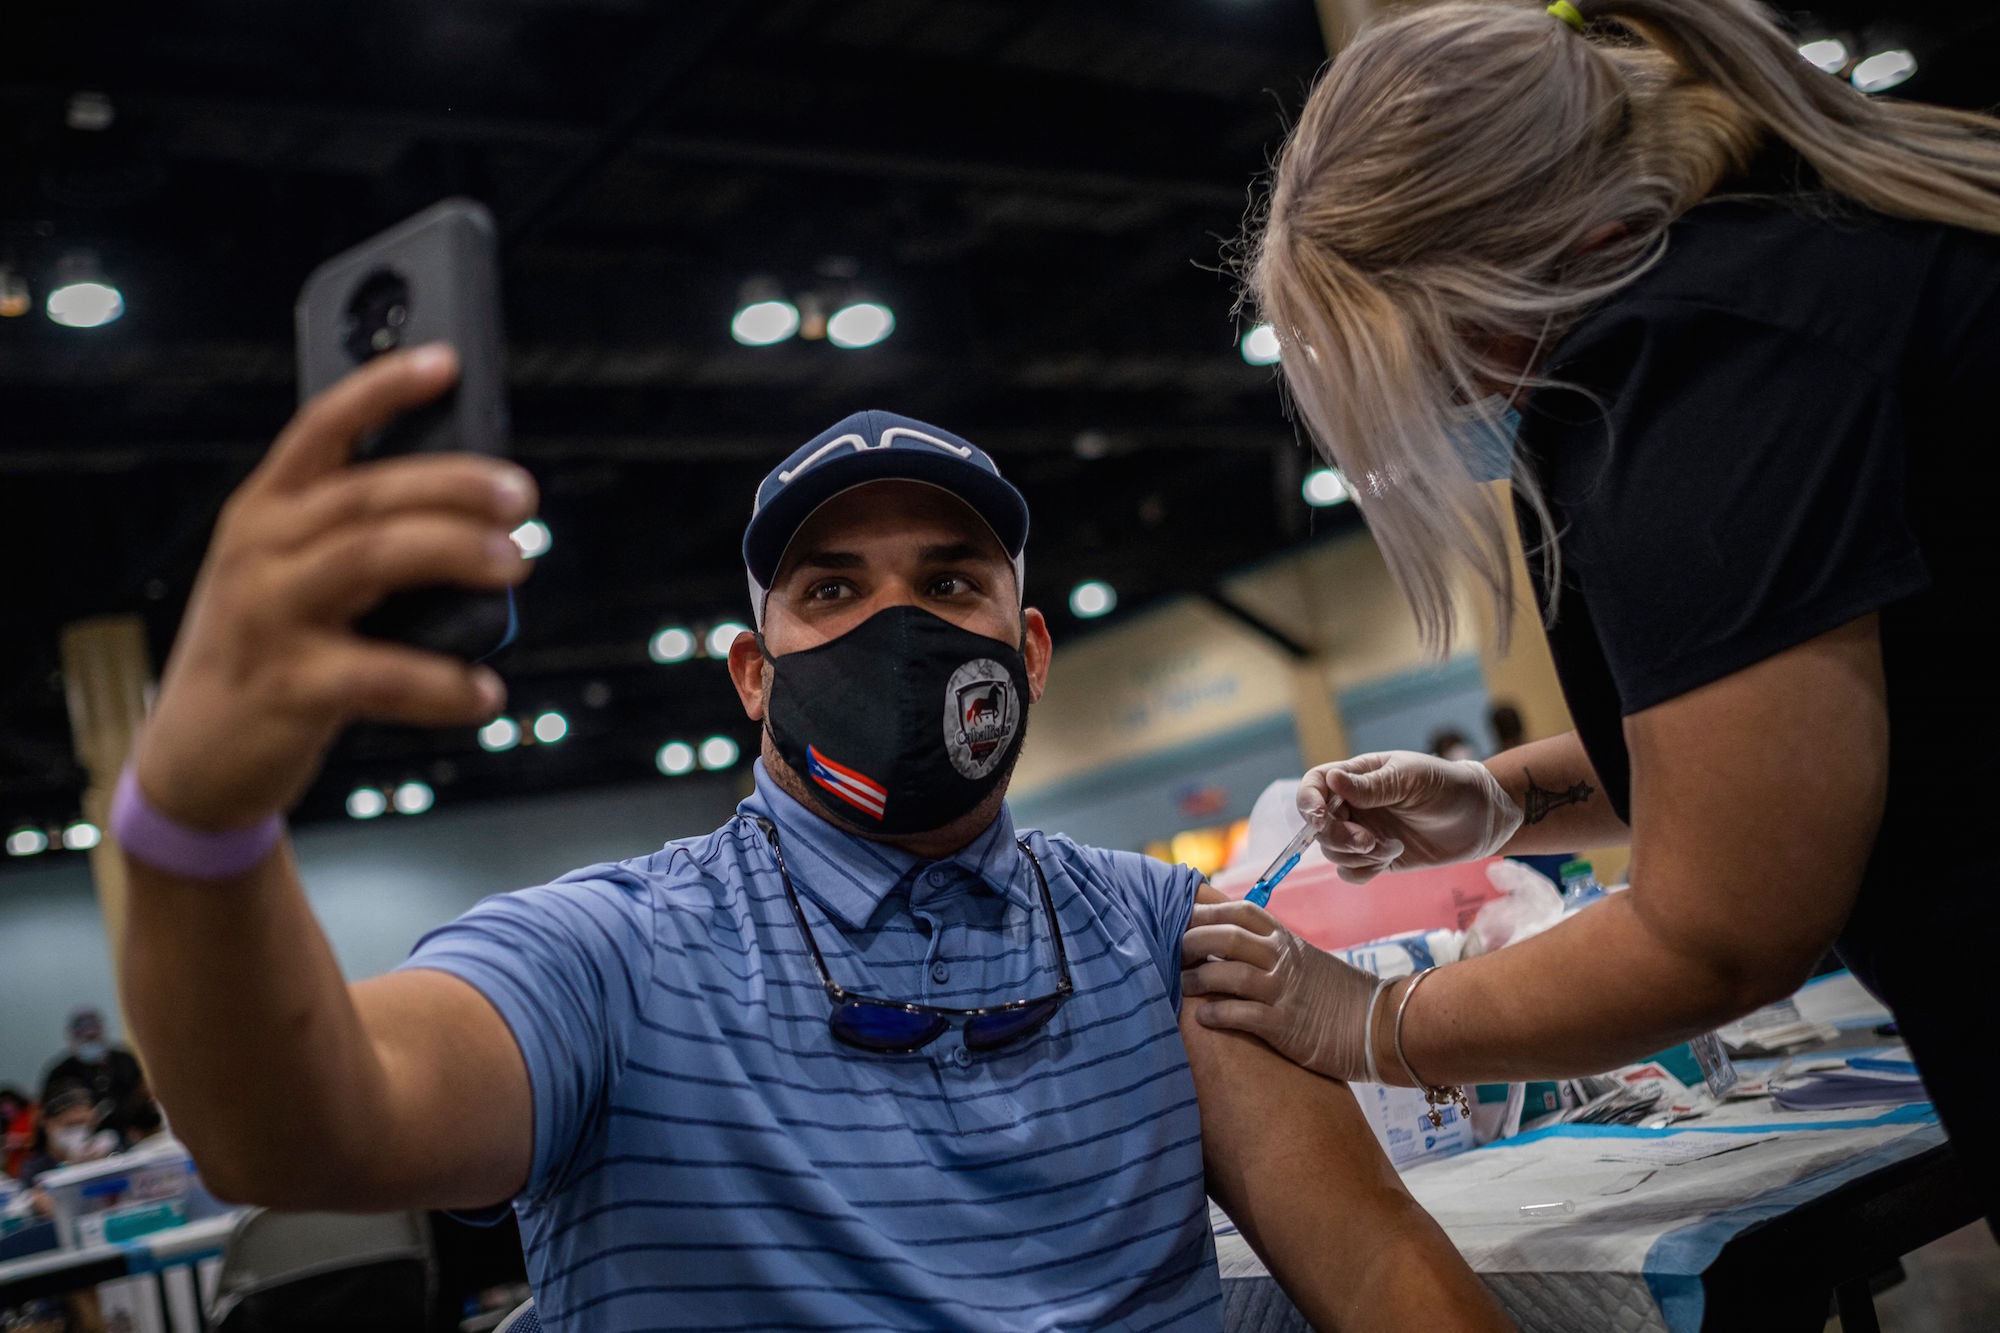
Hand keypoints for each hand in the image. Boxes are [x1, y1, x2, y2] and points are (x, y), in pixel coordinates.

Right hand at [133, 345, 537, 830]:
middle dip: (454, 486)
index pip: (323, 429)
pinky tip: (482, 691)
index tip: (445, 361)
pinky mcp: (288, 685)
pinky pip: (379, 674)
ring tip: (516, 564)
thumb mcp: (292, 575)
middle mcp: (262, 550)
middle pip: (368, 493)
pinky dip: (441, 683)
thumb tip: (473, 510)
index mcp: (267, 511)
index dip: (382, 388)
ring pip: (372, 558)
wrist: (194, 756)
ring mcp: (271, 615)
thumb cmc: (267, 650)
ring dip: (454, 553)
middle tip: (521, 498)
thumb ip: (356, 537)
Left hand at [1181, 898, 1381, 1082]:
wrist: (1381, 1026)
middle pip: (1227, 937)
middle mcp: (1283, 960)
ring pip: (1229, 974)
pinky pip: (1242, 1015)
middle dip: (1193, 940)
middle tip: (1171, 951)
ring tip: (1179, 985)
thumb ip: (1273, 952)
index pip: (1241, 911)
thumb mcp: (1307, 962)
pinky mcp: (1285, 1025)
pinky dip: (1217, 1014)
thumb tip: (1231, 947)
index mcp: (1286, 941)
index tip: (1180, 913)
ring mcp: (1284, 991)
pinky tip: (1202, 1018)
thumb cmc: (1339, 997)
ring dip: (1197, 979)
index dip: (1207, 909)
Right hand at [1300, 751, 1521, 882]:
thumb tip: (1331, 780)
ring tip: (1391, 847)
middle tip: (1367, 841)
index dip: (1308, 801)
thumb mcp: (1411, 779)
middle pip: (1319, 826)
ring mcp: (1364, 833)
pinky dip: (1364, 870)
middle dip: (1338, 836)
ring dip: (1356, 855)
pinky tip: (1392, 856)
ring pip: (1333, 852)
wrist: (1481, 818)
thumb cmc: (1447, 786)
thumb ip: (1371, 786)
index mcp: (1357, 777)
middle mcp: (1354, 806)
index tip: (1320, 816)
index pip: (1315, 785)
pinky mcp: (1378, 859)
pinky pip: (1351, 873)